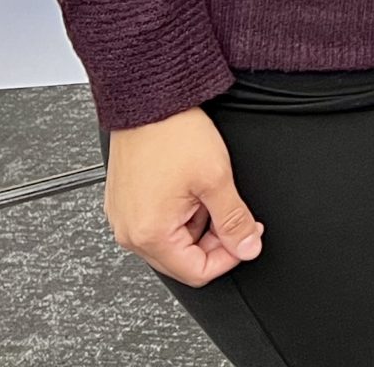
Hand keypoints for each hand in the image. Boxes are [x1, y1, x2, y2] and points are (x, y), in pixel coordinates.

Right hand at [103, 108, 263, 285]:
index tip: (248, 235)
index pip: (197, 273)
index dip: (230, 256)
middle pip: (183, 260)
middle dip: (214, 240)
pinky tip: (189, 187)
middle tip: (232, 210)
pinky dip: (180, 212)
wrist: (149, 100)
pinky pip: (158, 223)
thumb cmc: (174, 133)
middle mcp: (129, 233)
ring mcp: (124, 218)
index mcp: (149, 234)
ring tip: (206, 190)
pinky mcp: (124, 203)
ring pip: (172, 241)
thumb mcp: (216, 179)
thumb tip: (248, 248)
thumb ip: (235, 221)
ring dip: (198, 224)